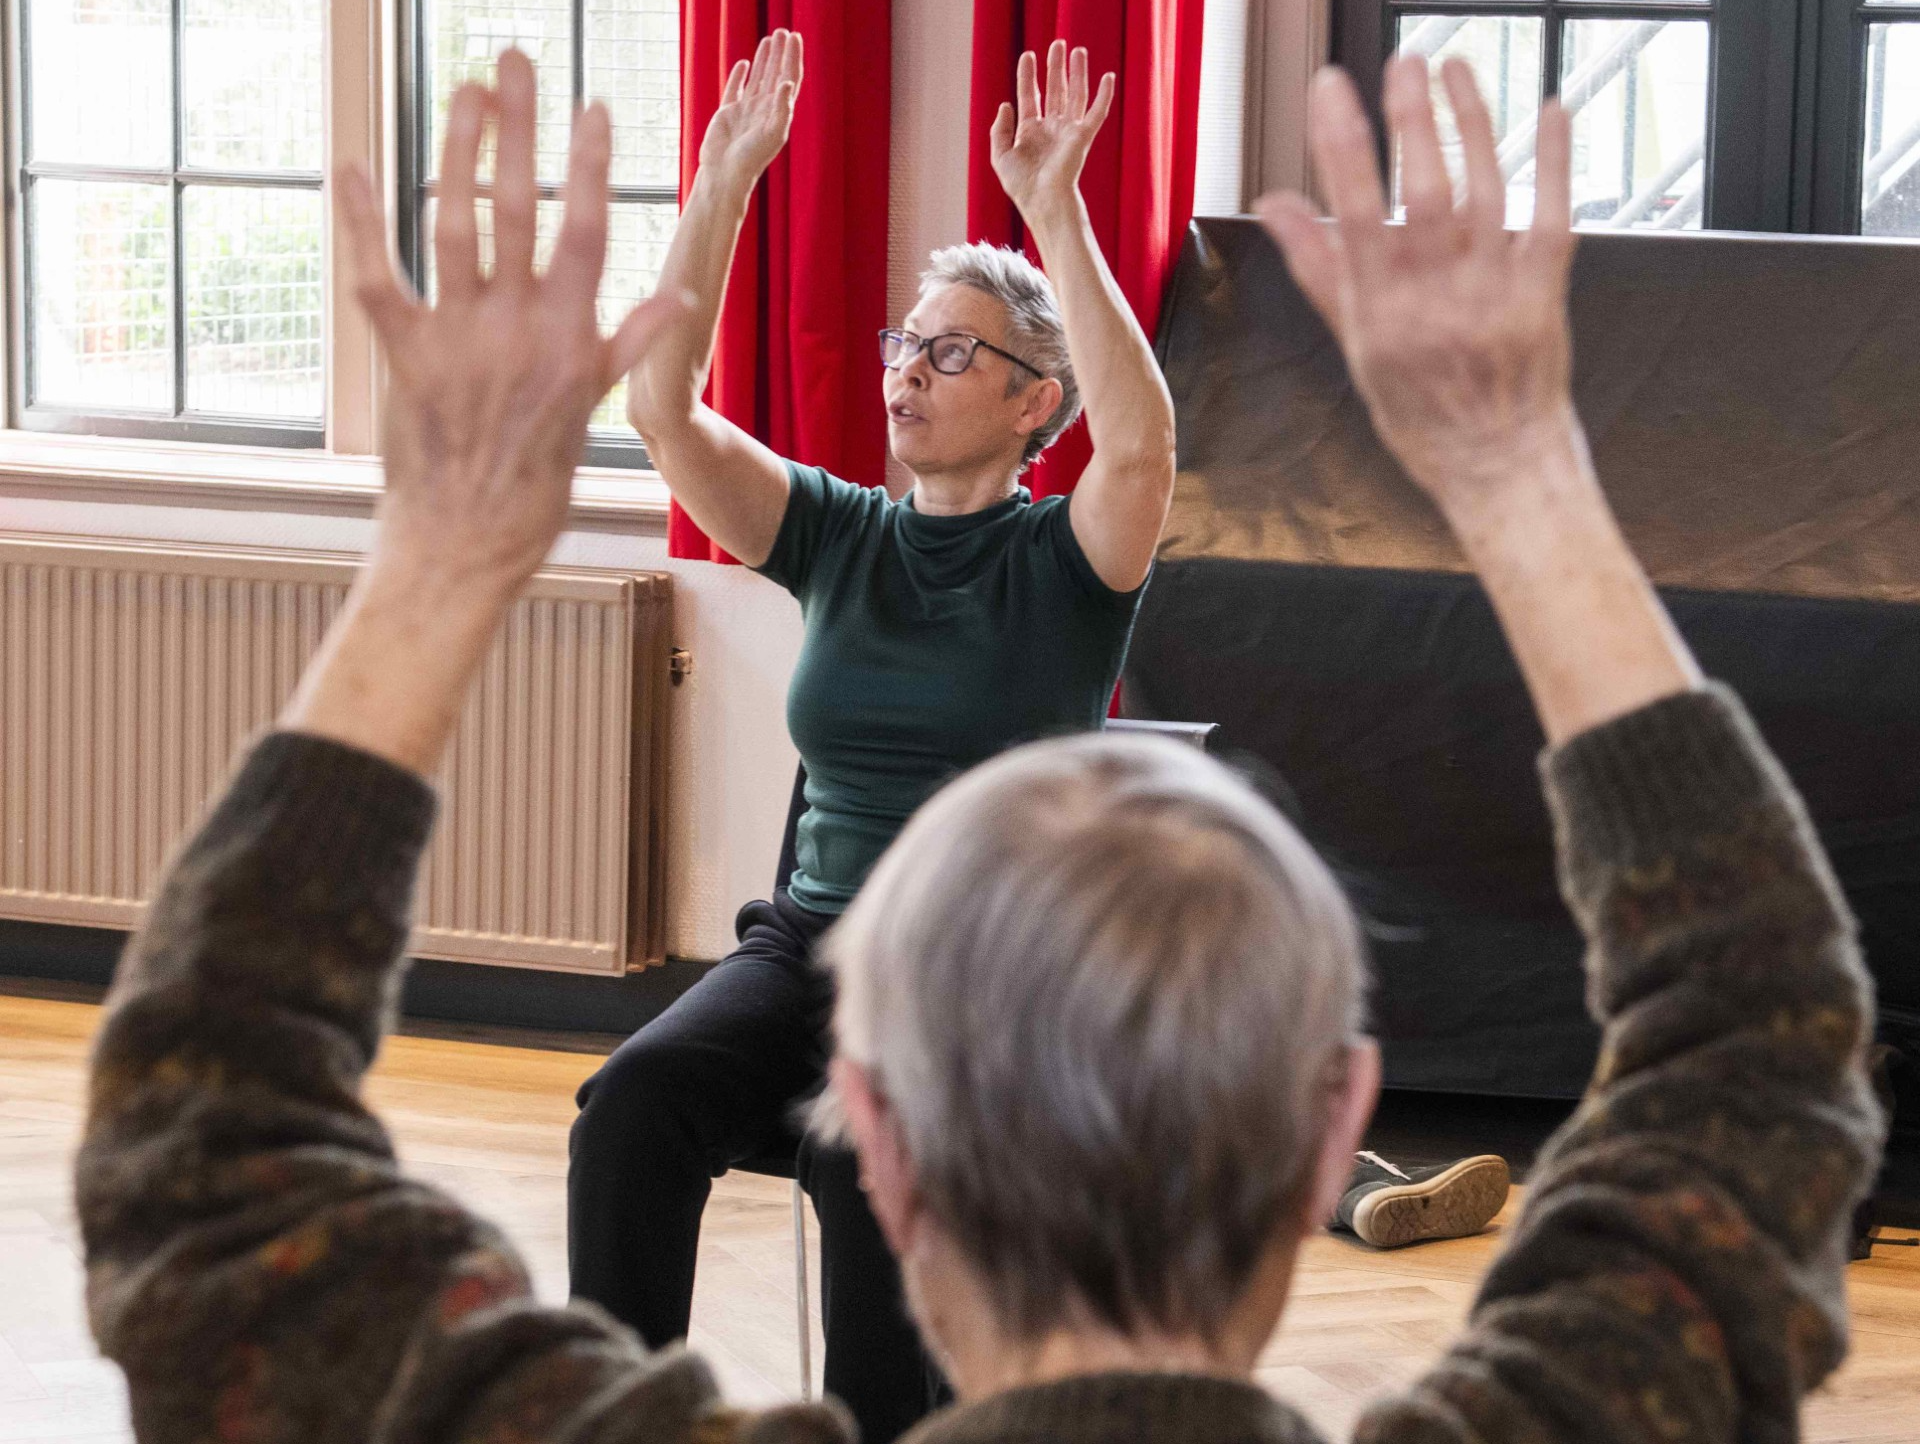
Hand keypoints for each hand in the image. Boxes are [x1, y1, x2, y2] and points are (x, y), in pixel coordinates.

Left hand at [336, 49, 677, 595]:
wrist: (467, 541)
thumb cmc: (536, 487)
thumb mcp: (594, 414)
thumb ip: (626, 345)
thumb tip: (675, 298)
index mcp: (570, 339)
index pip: (586, 232)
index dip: (589, 167)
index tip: (593, 107)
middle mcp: (516, 327)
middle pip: (516, 207)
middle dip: (515, 127)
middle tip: (512, 60)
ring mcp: (458, 336)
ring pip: (454, 224)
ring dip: (455, 150)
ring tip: (462, 91)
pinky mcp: (405, 353)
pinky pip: (379, 272)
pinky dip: (362, 218)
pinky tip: (352, 162)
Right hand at [698, 29, 803, 193]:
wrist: (725, 173)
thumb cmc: (751, 158)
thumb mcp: (772, 133)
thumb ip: (782, 108)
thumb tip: (787, 82)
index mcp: (778, 112)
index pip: (789, 78)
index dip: (793, 57)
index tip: (795, 37)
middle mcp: (765, 109)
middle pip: (776, 74)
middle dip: (780, 53)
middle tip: (783, 31)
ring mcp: (746, 111)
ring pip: (758, 78)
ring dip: (765, 59)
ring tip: (769, 39)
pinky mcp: (728, 114)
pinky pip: (736, 89)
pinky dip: (740, 75)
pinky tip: (744, 64)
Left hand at [991, 41, 1114, 222]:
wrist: (1042, 201)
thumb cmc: (1022, 185)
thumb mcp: (1000, 155)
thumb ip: (999, 130)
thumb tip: (1006, 105)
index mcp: (1032, 133)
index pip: (1030, 97)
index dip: (1028, 76)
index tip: (1028, 55)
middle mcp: (1052, 129)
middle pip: (1055, 91)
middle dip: (1055, 67)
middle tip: (1057, 44)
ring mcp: (1068, 131)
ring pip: (1075, 95)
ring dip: (1077, 73)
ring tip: (1078, 51)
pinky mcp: (1083, 136)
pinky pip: (1097, 112)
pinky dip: (1104, 95)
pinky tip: (1108, 77)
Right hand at [1257, 58, 1581, 523]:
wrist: (1498, 462)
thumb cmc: (1422, 411)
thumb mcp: (1356, 346)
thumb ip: (1320, 268)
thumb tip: (1274, 205)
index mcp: (1383, 314)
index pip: (1356, 215)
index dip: (1342, 147)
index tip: (1330, 91)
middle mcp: (1439, 300)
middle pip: (1426, 194)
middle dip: (1413, 123)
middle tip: (1402, 63)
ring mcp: (1496, 292)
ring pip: (1486, 191)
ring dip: (1472, 122)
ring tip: (1453, 67)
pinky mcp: (1545, 288)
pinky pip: (1552, 213)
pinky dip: (1552, 159)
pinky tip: (1548, 108)